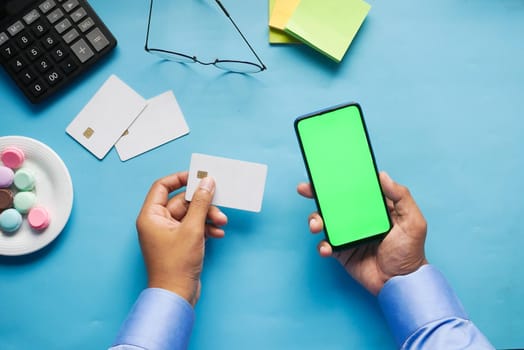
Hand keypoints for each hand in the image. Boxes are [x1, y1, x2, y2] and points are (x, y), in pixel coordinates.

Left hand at [136, 172, 227, 305]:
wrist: (177, 295)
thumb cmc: (176, 265)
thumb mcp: (192, 229)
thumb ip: (201, 203)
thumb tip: (207, 182)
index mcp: (151, 216)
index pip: (162, 186)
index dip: (180, 178)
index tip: (198, 176)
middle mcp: (157, 223)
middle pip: (181, 202)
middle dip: (202, 204)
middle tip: (218, 206)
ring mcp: (168, 233)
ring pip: (190, 215)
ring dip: (207, 217)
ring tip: (221, 222)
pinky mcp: (179, 243)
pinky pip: (193, 228)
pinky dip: (205, 228)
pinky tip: (217, 233)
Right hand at [297, 172, 427, 294]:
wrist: (401, 283)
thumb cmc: (411, 252)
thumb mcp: (413, 221)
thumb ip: (401, 197)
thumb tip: (382, 175)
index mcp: (374, 208)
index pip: (354, 189)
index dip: (339, 179)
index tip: (326, 172)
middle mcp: (358, 218)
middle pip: (333, 202)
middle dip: (316, 194)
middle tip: (305, 189)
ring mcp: (347, 235)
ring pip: (324, 222)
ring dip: (314, 219)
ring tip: (315, 224)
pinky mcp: (341, 252)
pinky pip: (325, 244)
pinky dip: (321, 245)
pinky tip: (326, 248)